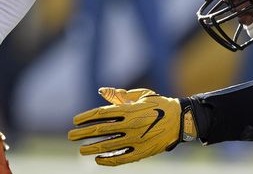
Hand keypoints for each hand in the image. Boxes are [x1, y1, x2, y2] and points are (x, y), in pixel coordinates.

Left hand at [67, 87, 192, 166]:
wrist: (181, 120)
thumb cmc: (159, 104)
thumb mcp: (140, 95)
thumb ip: (119, 96)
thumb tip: (101, 91)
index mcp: (129, 110)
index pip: (101, 114)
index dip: (86, 117)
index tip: (75, 121)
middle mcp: (130, 125)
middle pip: (101, 130)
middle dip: (84, 133)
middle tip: (71, 136)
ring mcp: (136, 140)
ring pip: (109, 146)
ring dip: (92, 148)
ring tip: (81, 150)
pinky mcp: (143, 152)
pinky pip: (123, 158)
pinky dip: (110, 160)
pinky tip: (99, 160)